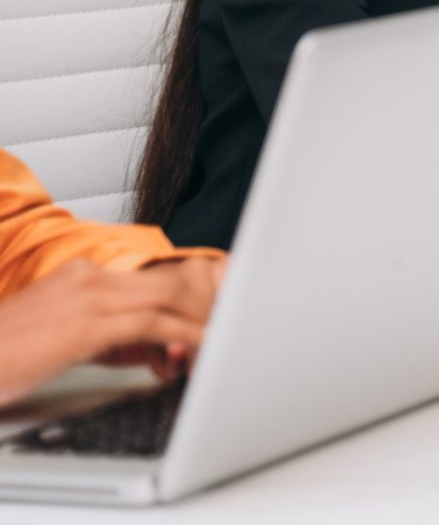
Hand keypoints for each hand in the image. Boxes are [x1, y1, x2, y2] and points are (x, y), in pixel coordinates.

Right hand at [0, 258, 223, 406]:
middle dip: (202, 309)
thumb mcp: (69, 340)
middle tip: (224, 331)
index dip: (187, 302)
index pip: (152, 280)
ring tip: (219, 342)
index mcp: (82, 274)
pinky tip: (198, 350)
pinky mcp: (87, 324)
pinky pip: (152, 324)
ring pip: (167, 298)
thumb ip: (116, 340)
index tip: (208, 321)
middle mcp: (88, 277)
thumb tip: (158, 350)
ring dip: (199, 322)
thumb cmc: (8, 356)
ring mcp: (88, 297)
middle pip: (167, 283)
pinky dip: (183, 336)